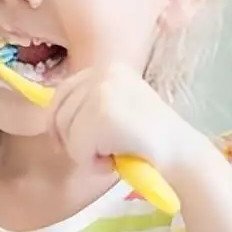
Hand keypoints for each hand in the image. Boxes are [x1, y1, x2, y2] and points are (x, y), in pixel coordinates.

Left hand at [47, 63, 208, 174]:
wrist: (182, 156)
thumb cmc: (148, 140)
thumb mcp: (117, 109)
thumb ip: (88, 106)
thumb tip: (50, 120)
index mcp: (108, 68)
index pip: (62, 92)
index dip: (59, 121)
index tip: (69, 141)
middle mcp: (103, 73)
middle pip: (57, 112)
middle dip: (71, 140)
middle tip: (100, 153)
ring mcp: (102, 91)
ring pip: (65, 131)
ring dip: (84, 154)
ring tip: (113, 155)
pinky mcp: (102, 114)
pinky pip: (77, 148)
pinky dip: (91, 164)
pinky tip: (115, 161)